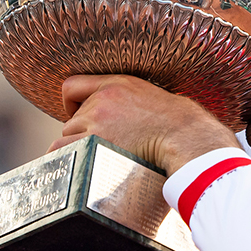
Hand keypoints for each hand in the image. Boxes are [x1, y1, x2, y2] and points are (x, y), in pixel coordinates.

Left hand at [48, 75, 238, 173]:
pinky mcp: (95, 144)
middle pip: (71, 121)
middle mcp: (101, 101)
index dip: (71, 104)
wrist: (185, 135)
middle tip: (109, 145)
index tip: (81, 116)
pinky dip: (73, 159)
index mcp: (114, 85)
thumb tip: (111, 118)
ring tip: (105, 156)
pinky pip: (66, 152)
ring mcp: (96, 123)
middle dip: (83, 133)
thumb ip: (123, 100)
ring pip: (67, 139)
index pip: (71, 87)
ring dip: (81, 148)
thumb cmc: (174, 124)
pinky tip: (90, 165)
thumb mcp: (148, 96)